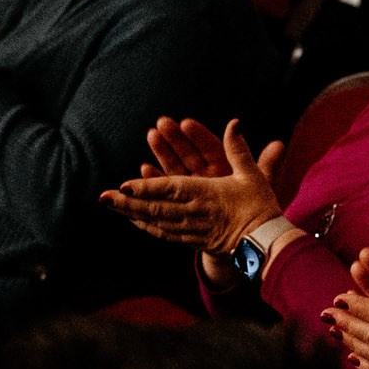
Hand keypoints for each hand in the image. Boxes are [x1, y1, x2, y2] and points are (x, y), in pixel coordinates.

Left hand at [99, 118, 285, 254]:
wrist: (264, 245)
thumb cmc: (259, 207)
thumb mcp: (251, 175)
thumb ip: (239, 149)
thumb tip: (234, 123)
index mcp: (205, 194)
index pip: (171, 189)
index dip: (147, 187)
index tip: (125, 185)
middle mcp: (193, 212)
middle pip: (155, 207)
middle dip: (128, 202)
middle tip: (103, 197)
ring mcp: (191, 228)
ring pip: (155, 221)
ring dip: (131, 213)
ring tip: (111, 206)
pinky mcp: (193, 240)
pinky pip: (164, 233)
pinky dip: (147, 226)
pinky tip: (134, 221)